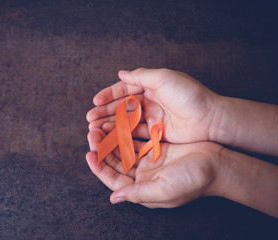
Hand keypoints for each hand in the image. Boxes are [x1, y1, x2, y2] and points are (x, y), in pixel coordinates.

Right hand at [86, 68, 219, 143]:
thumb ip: (141, 75)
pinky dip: (122, 135)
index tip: (95, 101)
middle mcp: (151, 101)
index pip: (125, 89)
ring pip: (126, 121)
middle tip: (90, 118)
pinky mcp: (157, 133)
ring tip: (95, 128)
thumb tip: (121, 73)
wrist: (210, 119)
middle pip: (123, 106)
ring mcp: (153, 118)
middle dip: (105, 111)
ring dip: (110, 124)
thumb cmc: (189, 95)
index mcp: (152, 86)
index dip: (109, 95)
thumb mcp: (164, 78)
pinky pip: (136, 134)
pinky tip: (110, 136)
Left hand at [86, 128, 221, 207]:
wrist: (218, 165)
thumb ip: (138, 194)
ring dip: (111, 139)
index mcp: (142, 188)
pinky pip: (135, 140)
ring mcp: (149, 161)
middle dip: (102, 149)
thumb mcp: (164, 190)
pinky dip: (125, 132)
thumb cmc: (193, 180)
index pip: (113, 179)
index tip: (89, 153)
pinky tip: (117, 123)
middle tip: (92, 133)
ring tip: (100, 126)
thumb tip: (113, 198)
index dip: (99, 167)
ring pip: (123, 149)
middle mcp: (142, 176)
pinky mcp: (156, 148)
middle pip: (115, 162)